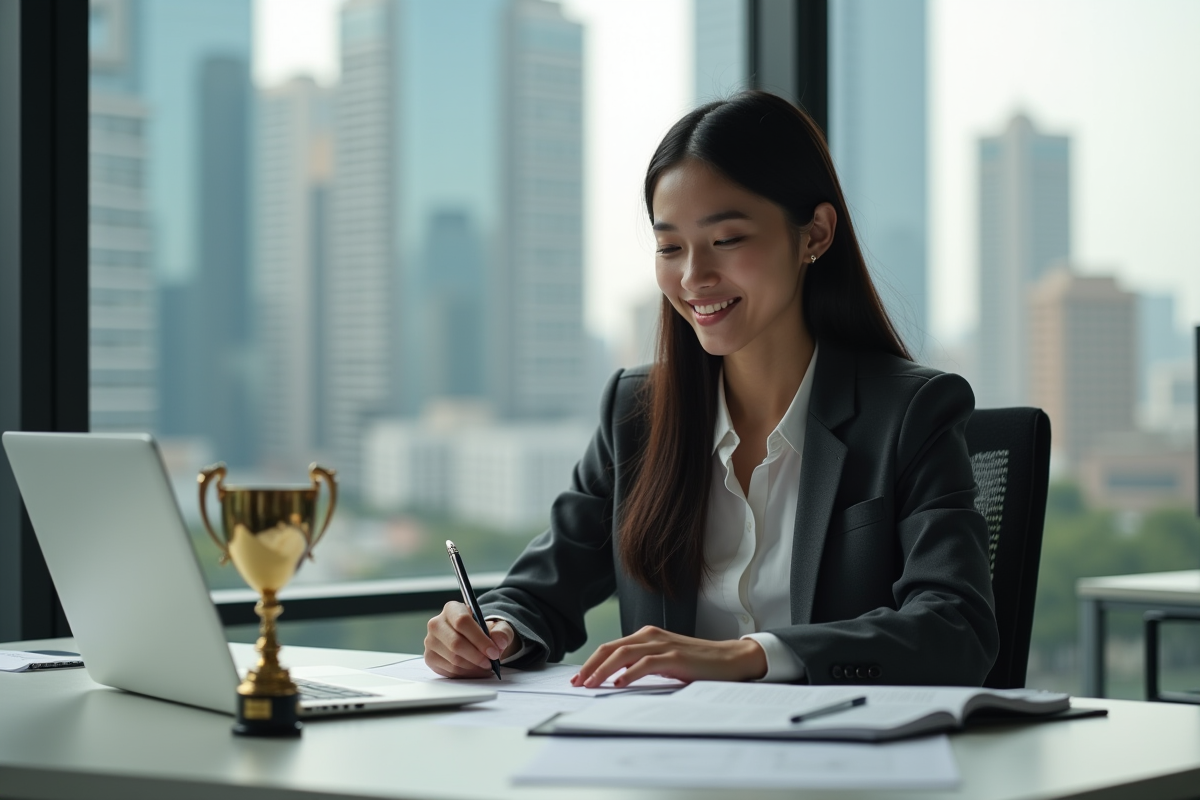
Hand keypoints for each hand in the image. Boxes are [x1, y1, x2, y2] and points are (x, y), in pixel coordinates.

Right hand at [424, 602, 519, 677]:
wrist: (473, 640)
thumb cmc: (484, 631)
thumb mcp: (498, 627)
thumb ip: (502, 632)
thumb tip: (500, 642)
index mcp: (452, 609)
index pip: (462, 621)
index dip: (479, 639)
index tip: (493, 652)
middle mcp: (437, 623)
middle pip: (455, 643)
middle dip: (477, 656)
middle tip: (491, 663)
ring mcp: (431, 641)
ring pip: (453, 659)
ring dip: (473, 667)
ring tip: (485, 667)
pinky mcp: (430, 658)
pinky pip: (449, 670)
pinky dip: (466, 673)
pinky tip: (475, 670)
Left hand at [571, 626, 767, 687]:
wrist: (729, 659)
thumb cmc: (696, 663)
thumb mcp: (664, 662)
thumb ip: (642, 665)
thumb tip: (615, 678)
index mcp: (646, 636)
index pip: (611, 647)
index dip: (591, 662)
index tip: (579, 678)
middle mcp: (651, 636)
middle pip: (611, 648)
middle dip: (590, 666)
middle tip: (577, 683)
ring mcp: (662, 645)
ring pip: (623, 654)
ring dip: (603, 670)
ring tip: (591, 684)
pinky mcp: (675, 657)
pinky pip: (645, 663)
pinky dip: (629, 674)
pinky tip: (618, 684)